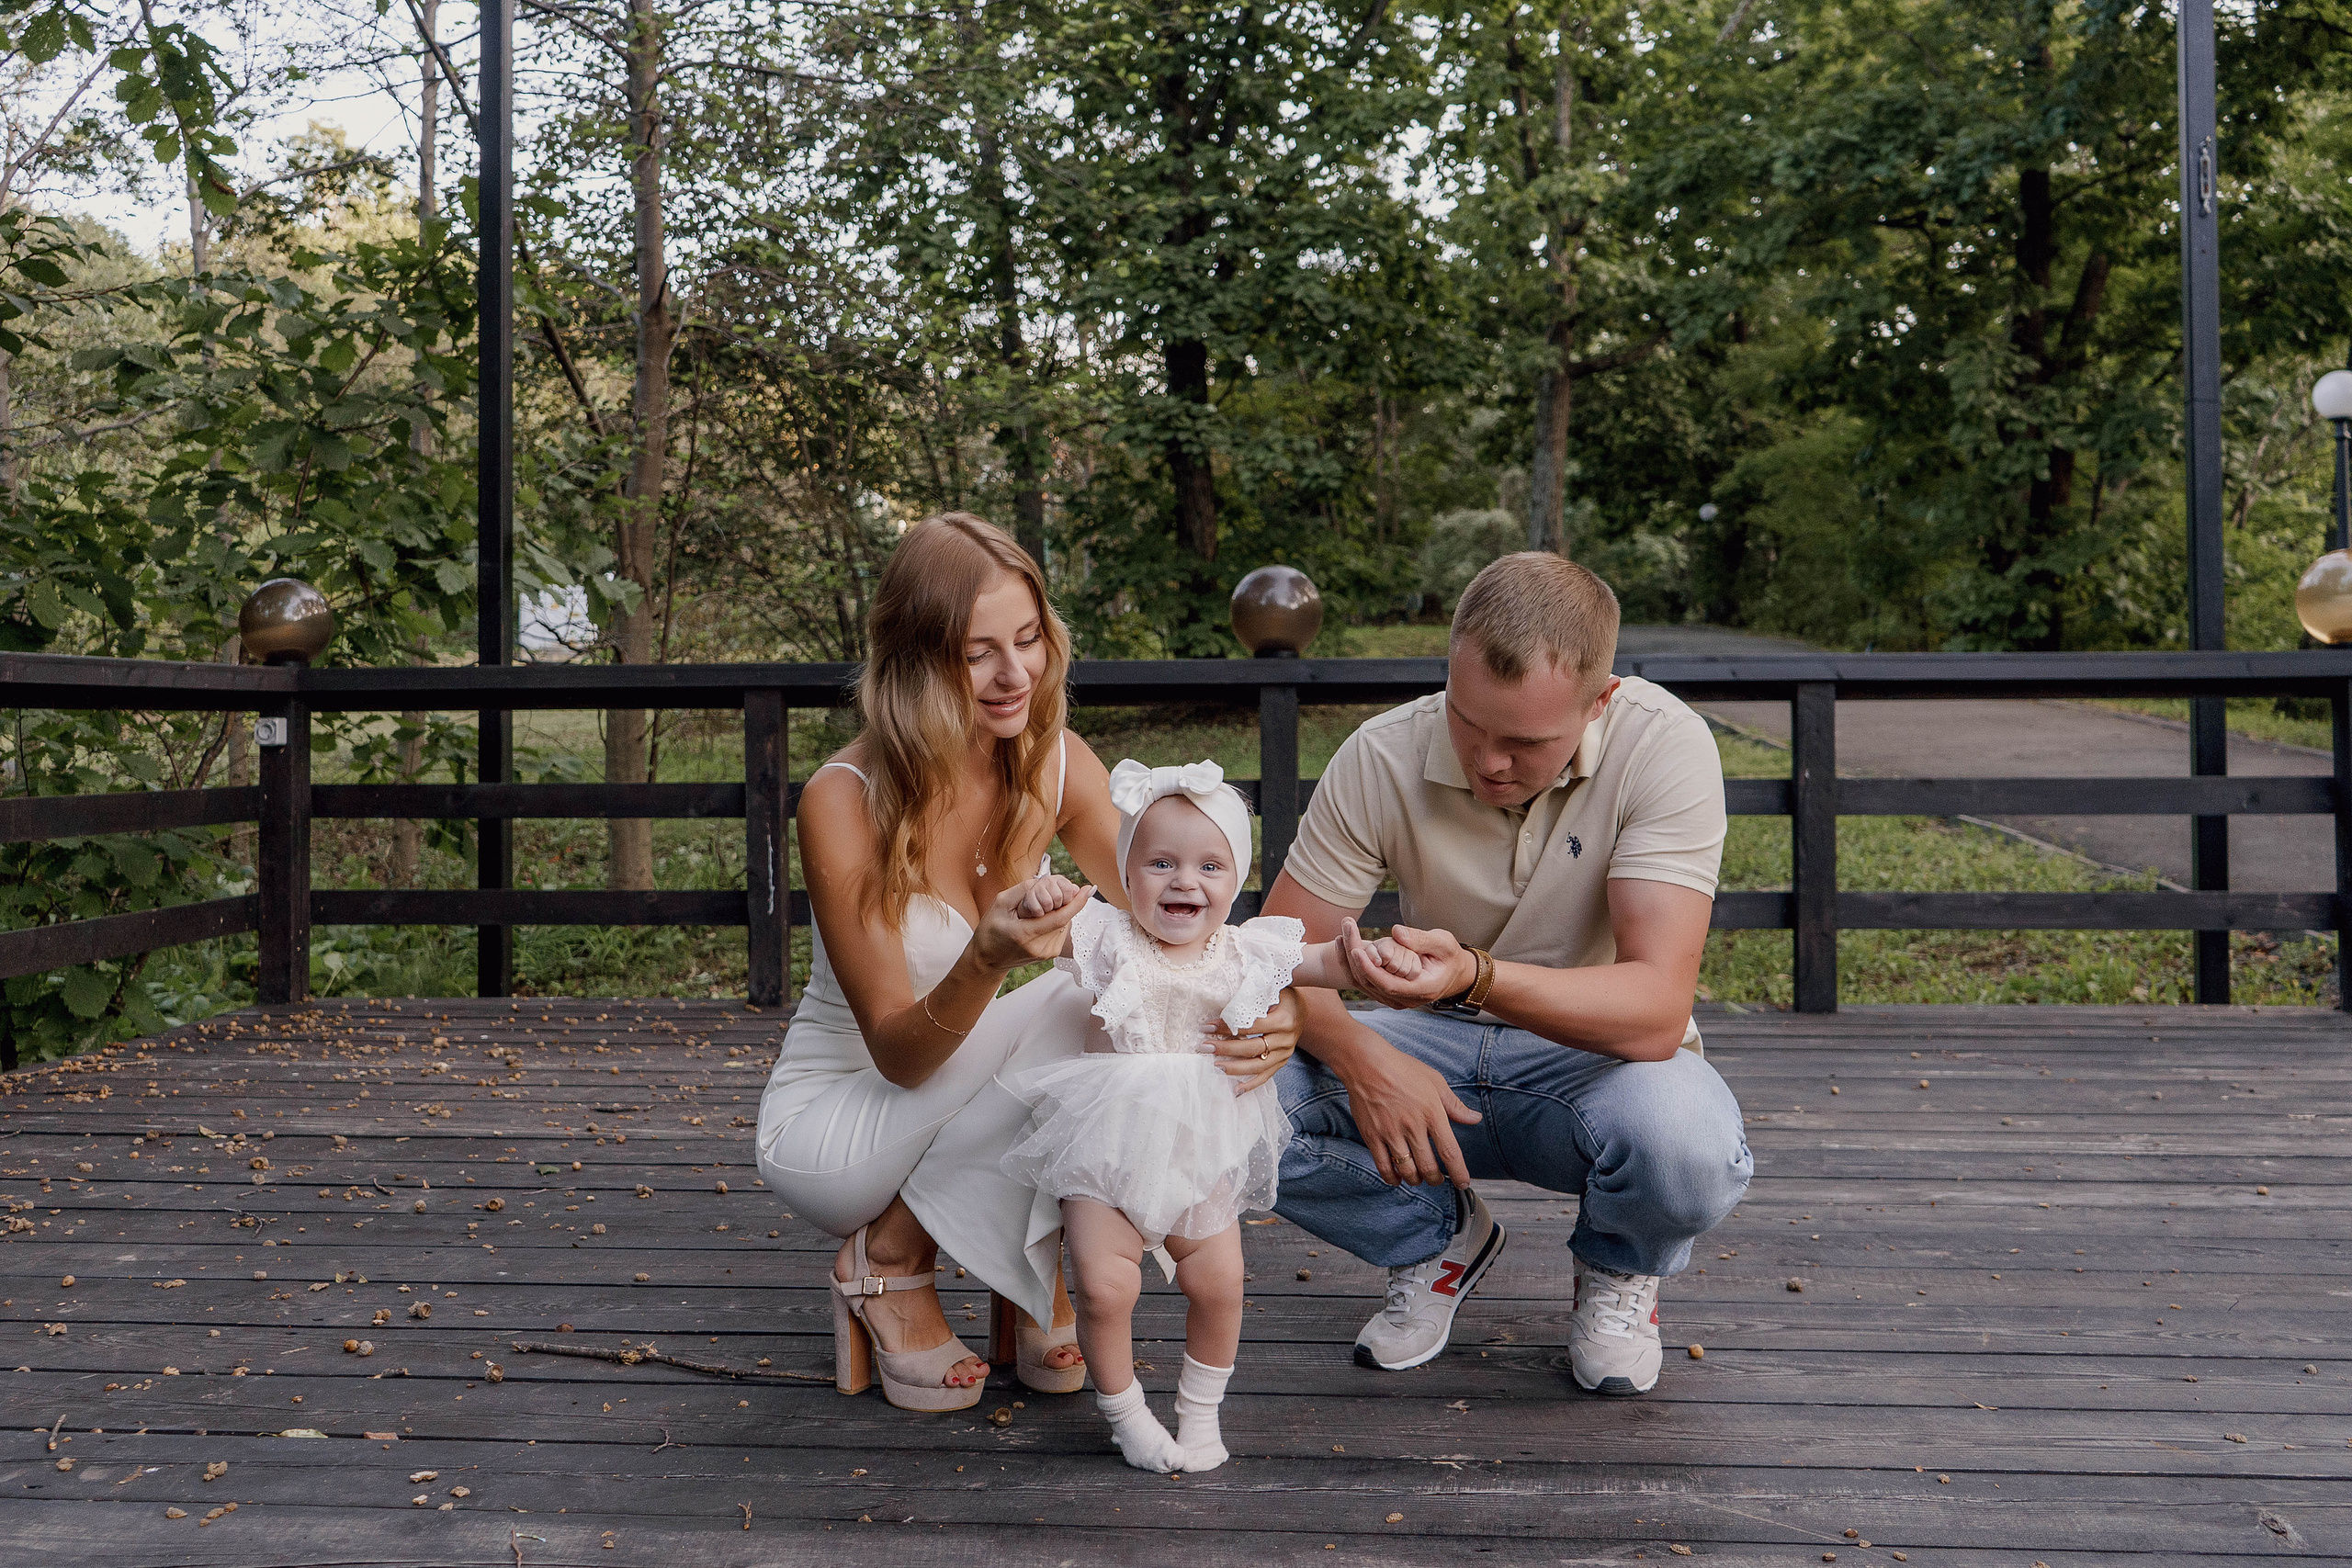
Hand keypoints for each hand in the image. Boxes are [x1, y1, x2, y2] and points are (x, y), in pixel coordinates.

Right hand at [972, 877, 1092, 969]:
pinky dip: (1054, 920)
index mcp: (1024, 934)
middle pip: (1063, 917)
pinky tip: (1038, 922)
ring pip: (1063, 922)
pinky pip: (1060, 929)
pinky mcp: (1051, 954)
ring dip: (1056, 911)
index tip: (1088, 889)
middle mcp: (1040, 947)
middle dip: (1060, 901)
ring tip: (1034, 913)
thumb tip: (1050, 882)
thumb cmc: (990, 930)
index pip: (1059, 918)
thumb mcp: (1000, 903)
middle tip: (1043, 896)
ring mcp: (1047, 953)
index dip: (1076, 903)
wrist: (987, 960)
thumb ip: (1025, 890)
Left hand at [1206, 985, 1301, 1093]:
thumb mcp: (1270, 991)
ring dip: (1235, 1068)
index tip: (1207, 1027)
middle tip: (1205, 1047)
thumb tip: (1221, 1004)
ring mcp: (1285, 1053)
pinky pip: (1266, 1076)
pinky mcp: (1282, 1062)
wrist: (1301, 1008)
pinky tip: (1235, 1090)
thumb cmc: (1281, 996)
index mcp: (1283, 1020)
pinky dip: (1251, 1084)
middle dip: (1226, 1049)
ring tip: (1216, 1067)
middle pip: (1252, 1048)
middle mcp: (1286, 1040)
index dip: (1228, 1027)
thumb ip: (1250, 999)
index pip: (1250, 1026)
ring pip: (1258, 1066)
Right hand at [1327, 1022, 1482, 1186]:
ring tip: (1419, 1178)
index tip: (1463, 1182)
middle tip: (1437, 1179)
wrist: (1367, 1064)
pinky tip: (1397, 1178)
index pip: (1450, 1152)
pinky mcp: (1372, 1136)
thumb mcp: (1435, 1081)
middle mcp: (1413, 1127)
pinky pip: (1384, 1166)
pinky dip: (1392, 1178)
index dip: (1459, 1172)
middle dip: (1436, 1179)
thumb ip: (1455, 1105)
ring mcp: (1391, 1133)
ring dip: (1416, 1180)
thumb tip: (1475, 1119)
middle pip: (1428, 1167)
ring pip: (1407, 1170)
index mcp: (1432, 1113)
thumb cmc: (1403, 1069)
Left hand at [1339, 920, 1475, 1009]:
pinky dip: (1355, 964)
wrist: (1455, 973)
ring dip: (1350, 960)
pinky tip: (1346, 944)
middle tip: (1345, 931)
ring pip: (1366, 984)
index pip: (1389, 985)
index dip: (1370, 970)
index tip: (1356, 951)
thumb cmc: (1450, 955)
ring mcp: (1396, 999)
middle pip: (1372, 984)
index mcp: (1422, 990)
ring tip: (1341, 934)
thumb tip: (1396, 932)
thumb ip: (1421, 939)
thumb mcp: (1443, 943)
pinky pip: (1367, 982)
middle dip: (1354, 958)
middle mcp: (1406, 1000)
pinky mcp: (1389, 993)